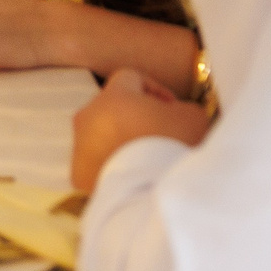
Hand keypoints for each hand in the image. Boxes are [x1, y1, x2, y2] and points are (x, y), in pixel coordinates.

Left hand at [70, 67, 212, 193]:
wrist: (153, 192)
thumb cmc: (173, 148)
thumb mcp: (193, 118)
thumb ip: (181, 107)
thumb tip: (174, 114)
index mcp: (113, 96)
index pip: (130, 77)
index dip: (154, 89)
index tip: (171, 109)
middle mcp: (88, 116)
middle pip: (111, 107)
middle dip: (134, 116)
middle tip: (159, 135)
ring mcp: (79, 145)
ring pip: (99, 135)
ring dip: (120, 141)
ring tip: (145, 158)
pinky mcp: (78, 174)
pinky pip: (94, 163)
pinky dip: (110, 166)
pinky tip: (132, 176)